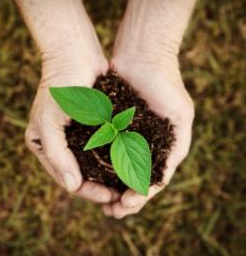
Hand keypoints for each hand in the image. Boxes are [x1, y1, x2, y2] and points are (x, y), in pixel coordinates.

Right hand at [25, 55, 121, 202]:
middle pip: (81, 176)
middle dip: (100, 188)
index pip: (66, 178)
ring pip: (94, 166)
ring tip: (129, 187)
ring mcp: (75, 136)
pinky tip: (130, 167)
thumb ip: (57, 155)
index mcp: (43, 146)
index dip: (87, 191)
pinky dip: (115, 160)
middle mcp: (59, 144)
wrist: (74, 53)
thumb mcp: (49, 122)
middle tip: (124, 198)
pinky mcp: (91, 126)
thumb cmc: (59, 86)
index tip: (109, 196)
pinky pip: (103, 150)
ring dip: (110, 178)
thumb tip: (72, 187)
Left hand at [102, 53, 194, 217]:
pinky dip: (96, 165)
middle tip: (110, 211)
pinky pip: (99, 149)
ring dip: (107, 186)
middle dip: (120, 197)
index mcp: (157, 148)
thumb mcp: (179, 118)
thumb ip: (174, 150)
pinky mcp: (105, 125)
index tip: (125, 205)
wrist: (142, 56)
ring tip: (99, 201)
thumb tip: (156, 183)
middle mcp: (139, 144)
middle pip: (129, 179)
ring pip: (112, 168)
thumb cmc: (165, 85)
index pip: (148, 180)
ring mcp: (121, 135)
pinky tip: (88, 175)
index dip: (137, 196)